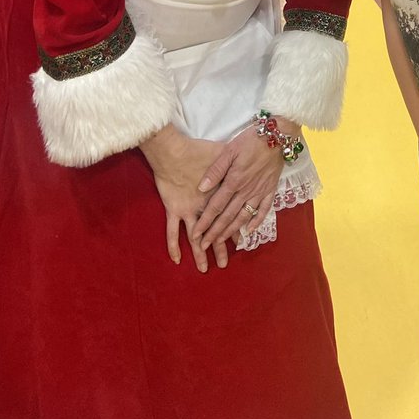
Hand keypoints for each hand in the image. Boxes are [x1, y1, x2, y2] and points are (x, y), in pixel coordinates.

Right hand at [140, 125, 229, 272]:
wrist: (174, 150)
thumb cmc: (199, 150)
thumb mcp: (223, 153)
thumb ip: (234, 165)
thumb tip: (245, 166)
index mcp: (219, 193)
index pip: (229, 215)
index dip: (234, 229)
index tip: (239, 241)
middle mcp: (205, 206)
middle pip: (214, 230)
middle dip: (219, 247)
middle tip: (224, 264)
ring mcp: (188, 210)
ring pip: (195, 236)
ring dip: (200, 253)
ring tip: (204, 269)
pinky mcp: (173, 209)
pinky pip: (172, 231)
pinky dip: (173, 245)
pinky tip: (176, 259)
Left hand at [192, 121, 293, 249]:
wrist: (277, 135)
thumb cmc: (251, 140)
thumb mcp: (229, 150)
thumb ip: (215, 170)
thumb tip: (201, 188)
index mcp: (234, 181)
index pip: (216, 206)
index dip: (205, 221)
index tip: (195, 234)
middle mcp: (246, 190)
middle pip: (227, 216)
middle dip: (214, 233)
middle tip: (203, 246)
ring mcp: (259, 192)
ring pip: (243, 216)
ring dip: (231, 231)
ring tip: (221, 243)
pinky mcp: (270, 190)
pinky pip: (263, 210)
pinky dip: (256, 222)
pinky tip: (249, 231)